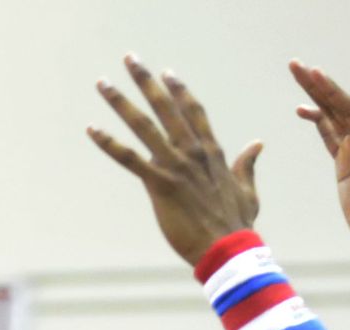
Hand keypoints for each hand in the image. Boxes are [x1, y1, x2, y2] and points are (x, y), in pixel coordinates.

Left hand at [89, 56, 264, 265]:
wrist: (228, 250)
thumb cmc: (237, 225)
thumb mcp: (248, 191)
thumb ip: (247, 166)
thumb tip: (257, 144)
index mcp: (212, 152)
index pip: (193, 112)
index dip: (179, 92)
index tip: (167, 74)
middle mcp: (192, 152)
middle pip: (165, 108)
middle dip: (146, 82)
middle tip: (130, 59)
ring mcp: (175, 166)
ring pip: (144, 125)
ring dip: (121, 102)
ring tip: (103, 84)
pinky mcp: (160, 185)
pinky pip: (130, 158)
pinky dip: (110, 143)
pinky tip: (92, 129)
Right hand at [289, 60, 349, 253]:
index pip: (348, 110)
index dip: (331, 91)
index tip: (314, 73)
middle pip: (337, 106)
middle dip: (317, 85)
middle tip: (296, 65)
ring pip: (331, 116)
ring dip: (315, 97)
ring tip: (297, 77)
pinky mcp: (344, 164)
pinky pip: (329, 135)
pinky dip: (317, 121)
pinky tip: (304, 112)